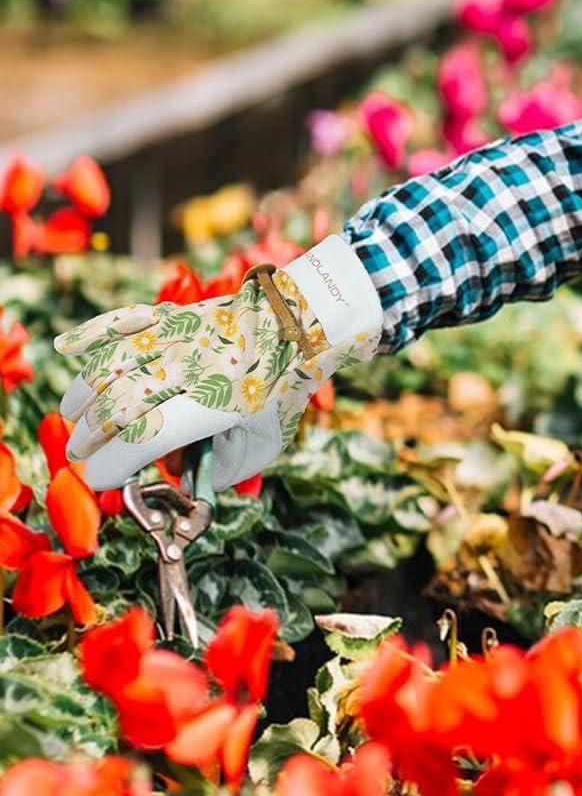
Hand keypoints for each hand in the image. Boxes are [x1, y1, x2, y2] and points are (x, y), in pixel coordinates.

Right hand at [52, 236, 382, 490]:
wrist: (303, 321)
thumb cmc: (283, 388)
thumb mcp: (265, 442)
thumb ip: (221, 469)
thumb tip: (176, 481)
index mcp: (221, 402)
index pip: (148, 436)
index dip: (114, 463)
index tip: (103, 478)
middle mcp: (196, 367)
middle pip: (118, 404)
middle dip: (90, 437)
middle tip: (82, 454)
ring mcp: (182, 336)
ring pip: (111, 364)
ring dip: (83, 395)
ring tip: (75, 416)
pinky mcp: (175, 314)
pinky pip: (123, 319)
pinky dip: (90, 334)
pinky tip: (65, 347)